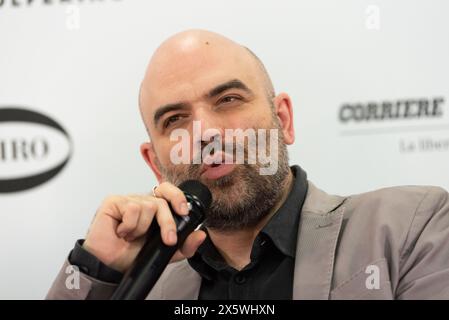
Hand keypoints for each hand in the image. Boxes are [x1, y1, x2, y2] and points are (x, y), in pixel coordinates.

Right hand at [82, 182, 206, 272]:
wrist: (109, 265)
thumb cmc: (132, 255)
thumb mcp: (165, 253)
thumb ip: (184, 245)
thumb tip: (201, 234)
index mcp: (154, 209)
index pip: (168, 191)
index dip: (178, 197)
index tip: (184, 212)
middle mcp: (142, 202)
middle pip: (162, 200)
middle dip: (168, 222)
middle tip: (167, 240)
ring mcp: (128, 200)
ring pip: (148, 206)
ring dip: (142, 229)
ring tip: (131, 237)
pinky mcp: (114, 202)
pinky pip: (132, 209)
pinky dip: (130, 226)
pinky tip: (122, 233)